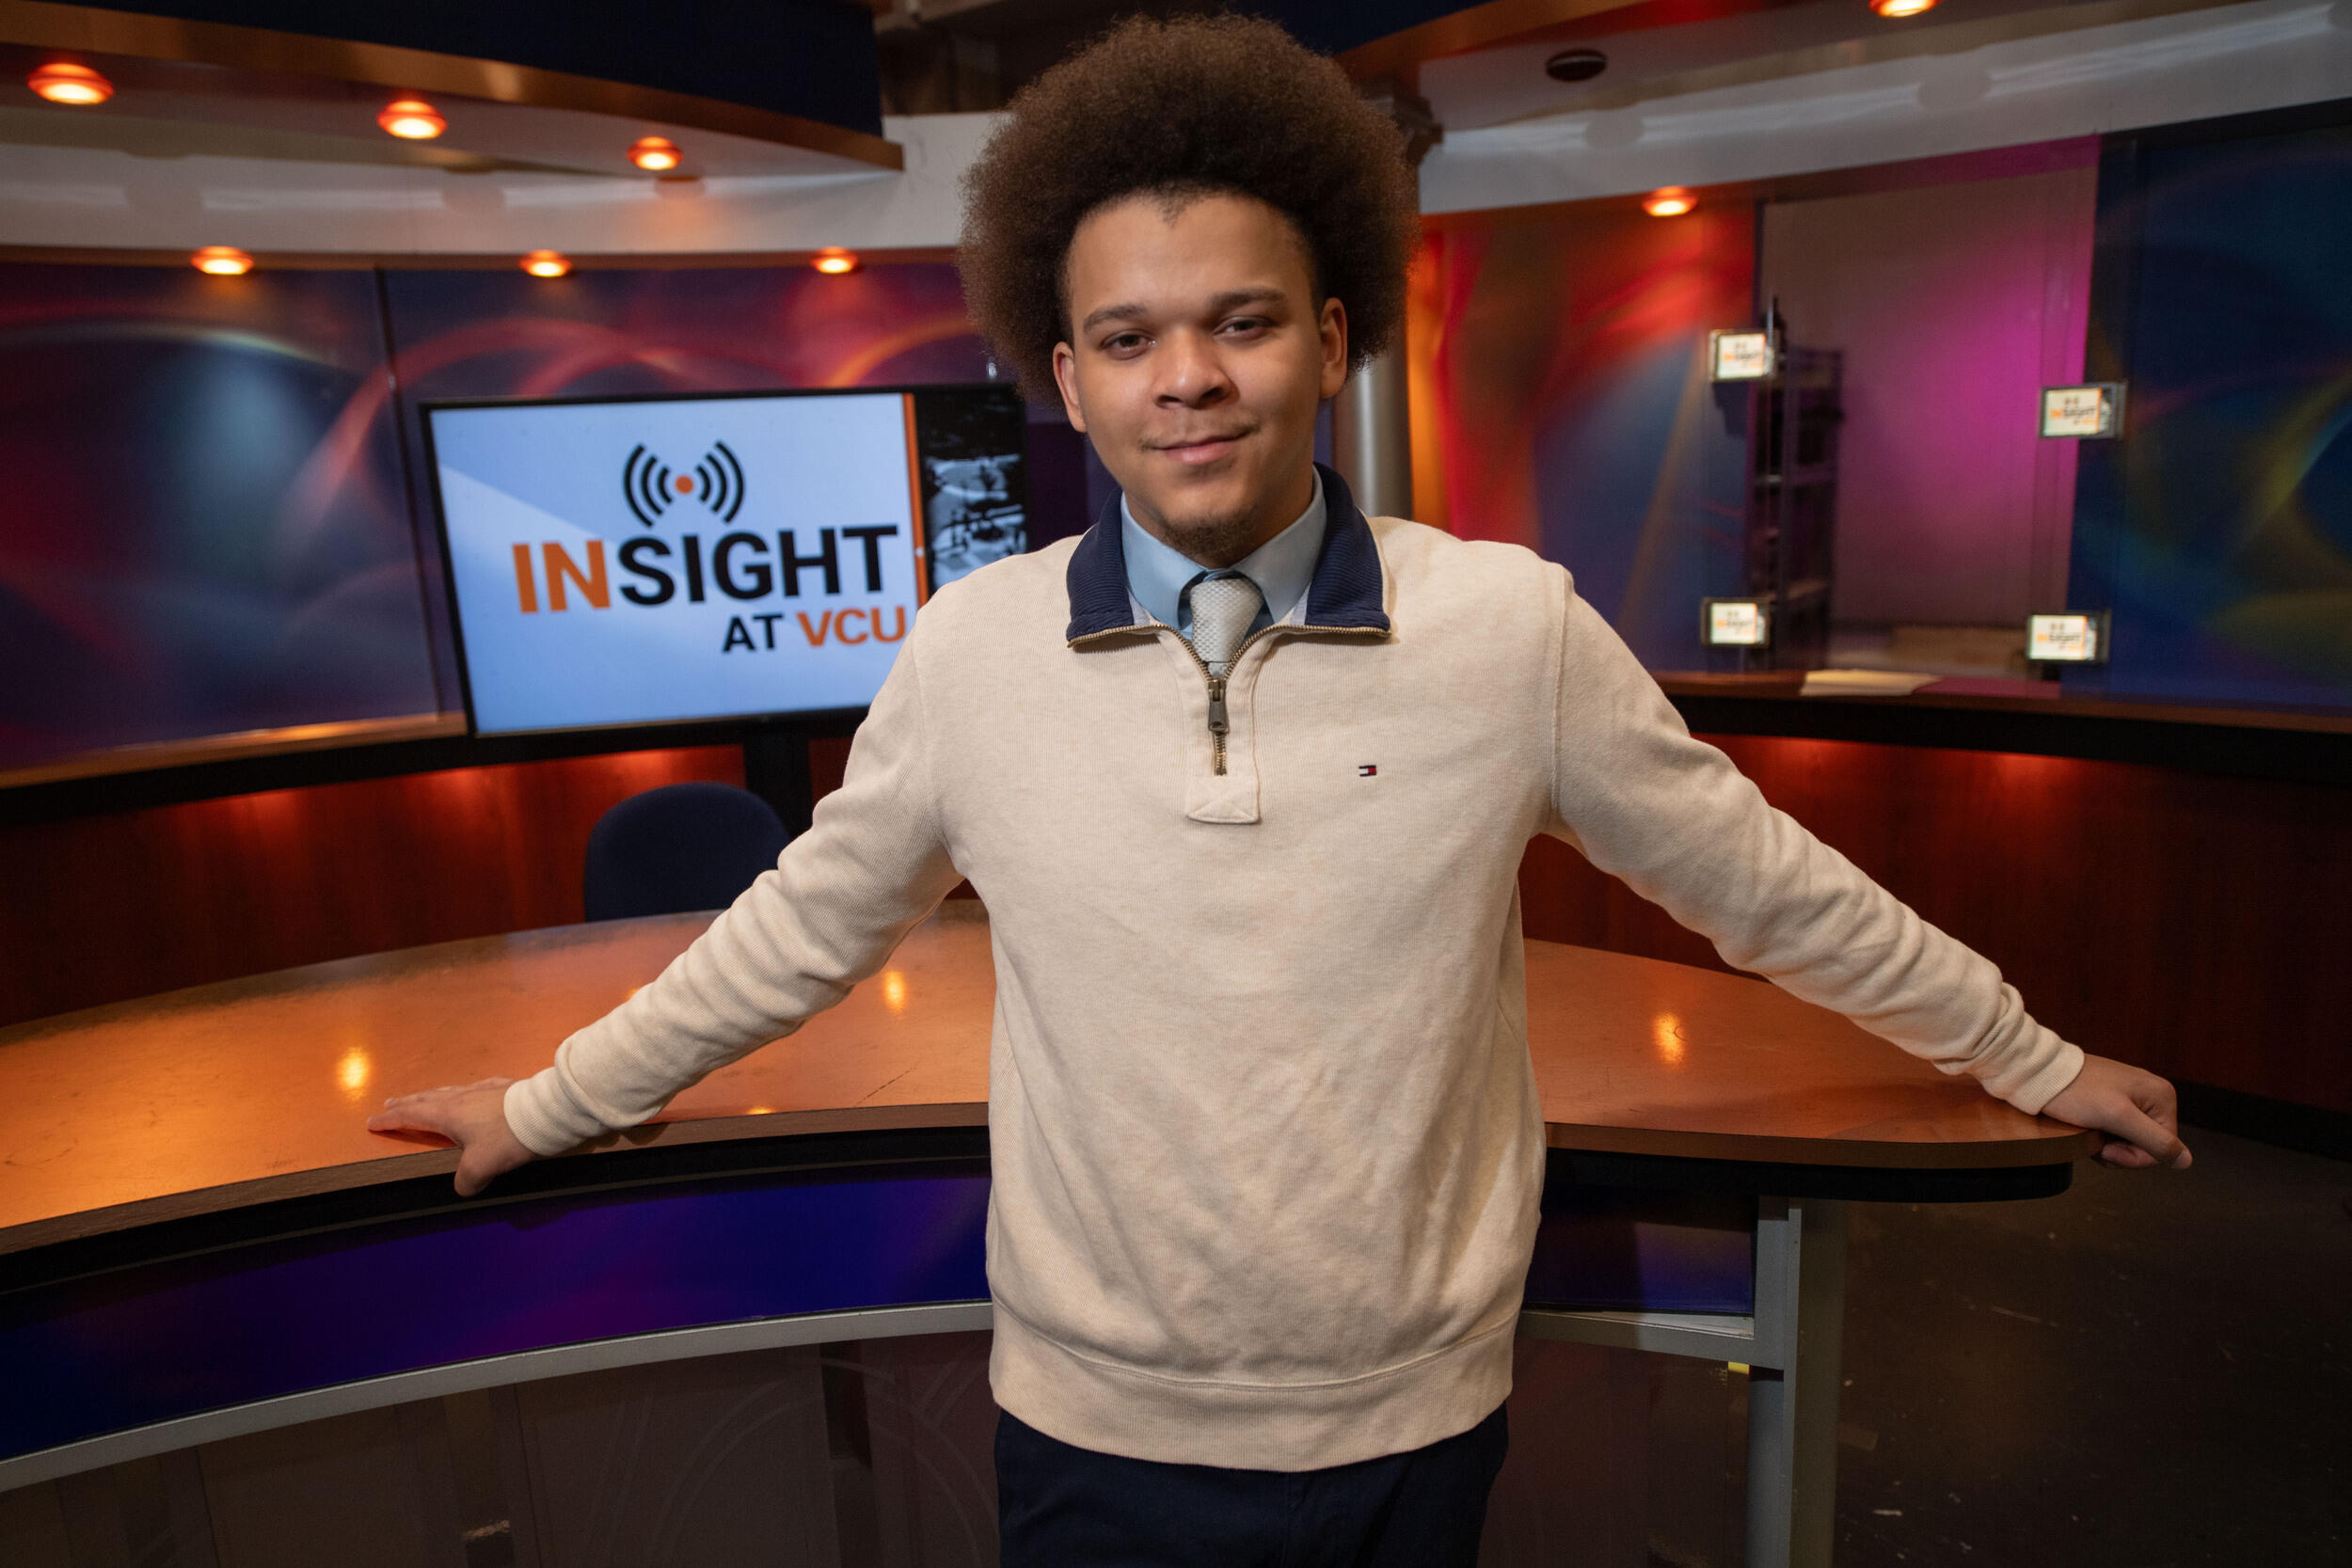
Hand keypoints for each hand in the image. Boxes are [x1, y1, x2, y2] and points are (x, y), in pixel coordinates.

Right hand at [366, 1077, 538, 1195]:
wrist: (546, 1112)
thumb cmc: (508, 1138)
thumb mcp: (481, 1168)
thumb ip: (465, 1181)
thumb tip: (463, 1187)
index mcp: (448, 1114)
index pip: (411, 1116)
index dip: (391, 1120)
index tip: (373, 1122)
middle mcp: (461, 1098)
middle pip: (426, 1099)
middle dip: (406, 1103)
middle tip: (390, 1103)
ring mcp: (483, 1089)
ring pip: (449, 1090)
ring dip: (432, 1095)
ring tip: (424, 1097)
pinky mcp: (504, 1087)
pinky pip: (475, 1088)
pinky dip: (463, 1091)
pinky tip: (471, 1091)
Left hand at [2040, 1053, 2191, 1169]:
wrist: (2040, 1074)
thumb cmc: (2077, 1093)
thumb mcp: (2119, 1118)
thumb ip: (2155, 1140)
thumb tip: (2186, 1161)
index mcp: (2162, 1097)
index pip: (2163, 1148)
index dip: (2133, 1157)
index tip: (2106, 1148)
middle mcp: (2152, 1096)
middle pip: (2147, 1146)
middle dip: (2119, 1152)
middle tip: (2095, 1140)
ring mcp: (2133, 1099)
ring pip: (2130, 1142)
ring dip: (2108, 1146)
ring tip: (2088, 1132)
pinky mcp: (2114, 1102)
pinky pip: (2117, 1132)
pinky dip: (2101, 1137)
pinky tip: (2087, 1129)